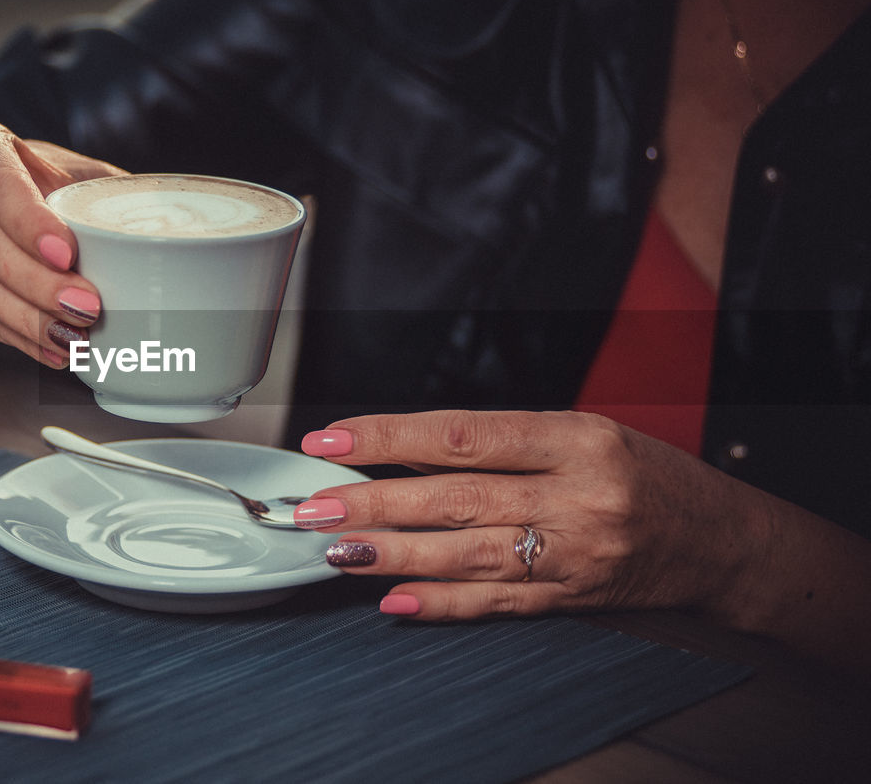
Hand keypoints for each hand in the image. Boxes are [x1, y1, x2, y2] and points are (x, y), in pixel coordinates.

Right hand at [0, 119, 125, 364]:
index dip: (30, 221)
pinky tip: (53, 349)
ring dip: (33, 320)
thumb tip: (157, 214)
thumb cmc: (18, 181)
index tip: (67, 252)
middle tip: (88, 306)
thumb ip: (94, 185)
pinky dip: (19, 340)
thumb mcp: (53, 165)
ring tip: (77, 337)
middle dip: (41, 283)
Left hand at [294, 410, 773, 622]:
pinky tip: (395, 599)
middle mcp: (576, 495)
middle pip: (455, 498)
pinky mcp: (574, 598)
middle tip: (315, 507)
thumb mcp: (581, 434)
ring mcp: (576, 553)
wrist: (721, 540)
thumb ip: (501, 444)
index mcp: (575, 438)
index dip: (389, 438)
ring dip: (393, 553)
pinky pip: (497, 602)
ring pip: (467, 554)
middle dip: (374, 502)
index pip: (462, 435)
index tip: (332, 439)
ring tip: (338, 551)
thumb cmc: (645, 475)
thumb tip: (404, 454)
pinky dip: (442, 602)